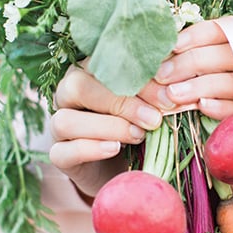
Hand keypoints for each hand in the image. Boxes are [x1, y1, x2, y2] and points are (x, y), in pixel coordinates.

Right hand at [49, 60, 170, 194]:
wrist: (127, 167)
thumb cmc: (140, 124)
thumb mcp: (150, 104)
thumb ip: (155, 91)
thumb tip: (174, 85)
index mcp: (88, 71)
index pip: (104, 64)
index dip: (136, 78)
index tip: (167, 98)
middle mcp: (67, 94)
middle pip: (77, 85)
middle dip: (120, 101)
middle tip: (153, 119)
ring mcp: (58, 126)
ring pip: (66, 120)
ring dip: (106, 126)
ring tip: (138, 135)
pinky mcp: (59, 156)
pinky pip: (62, 152)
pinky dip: (91, 149)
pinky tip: (115, 148)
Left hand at [153, 18, 232, 118]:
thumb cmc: (216, 94)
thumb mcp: (206, 69)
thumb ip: (193, 57)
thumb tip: (164, 55)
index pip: (222, 31)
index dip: (196, 35)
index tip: (172, 46)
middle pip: (227, 54)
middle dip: (190, 62)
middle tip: (161, 75)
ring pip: (232, 82)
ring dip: (200, 86)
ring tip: (172, 94)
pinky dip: (221, 107)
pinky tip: (201, 105)